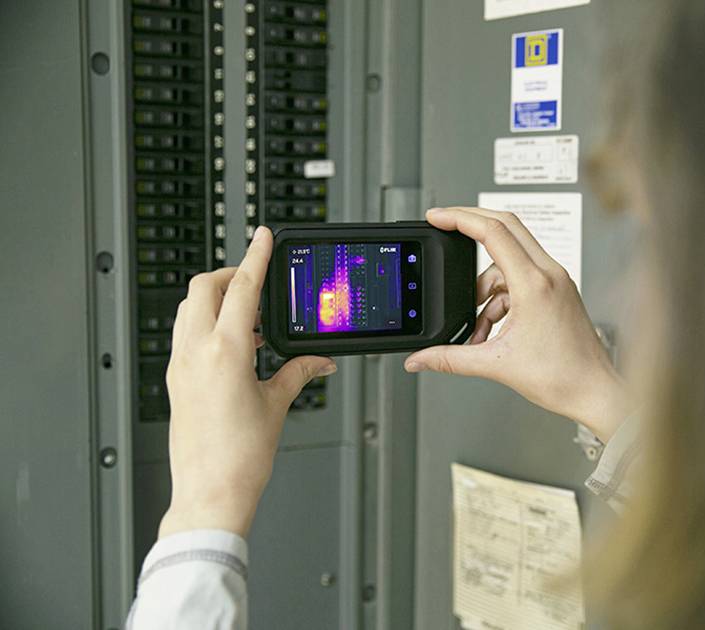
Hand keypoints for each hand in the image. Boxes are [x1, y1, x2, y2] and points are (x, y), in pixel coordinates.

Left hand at [159, 227, 335, 538]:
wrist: (210, 493)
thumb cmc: (240, 458)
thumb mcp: (277, 405)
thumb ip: (299, 372)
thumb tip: (319, 361)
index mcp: (226, 352)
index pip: (241, 287)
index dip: (255, 256)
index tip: (262, 235)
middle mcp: (196, 352)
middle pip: (204, 286)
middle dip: (230, 275)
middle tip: (257, 281)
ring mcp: (180, 365)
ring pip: (189, 308)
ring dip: (215, 298)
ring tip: (250, 316)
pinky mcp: (174, 380)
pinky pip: (185, 334)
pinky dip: (206, 323)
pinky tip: (234, 345)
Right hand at [405, 208, 626, 440]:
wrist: (594, 392)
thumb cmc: (563, 377)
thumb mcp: (496, 364)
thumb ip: (450, 359)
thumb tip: (420, 358)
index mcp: (535, 284)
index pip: (493, 231)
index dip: (460, 218)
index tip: (438, 217)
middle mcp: (550, 274)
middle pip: (505, 226)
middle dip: (471, 226)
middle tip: (445, 230)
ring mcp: (556, 280)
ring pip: (509, 258)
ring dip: (485, 284)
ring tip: (478, 325)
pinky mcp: (557, 291)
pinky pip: (520, 278)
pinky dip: (500, 297)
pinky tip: (494, 328)